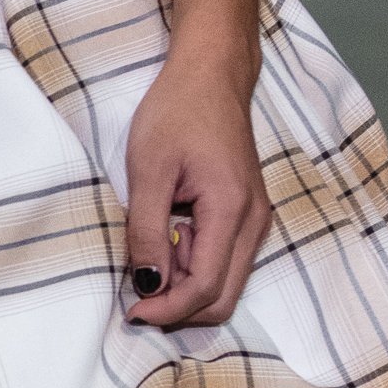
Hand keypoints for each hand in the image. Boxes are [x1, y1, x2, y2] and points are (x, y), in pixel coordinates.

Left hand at [121, 46, 269, 328]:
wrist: (211, 76)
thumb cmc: (178, 112)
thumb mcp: (148, 169)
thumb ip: (147, 232)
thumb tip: (148, 285)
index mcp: (231, 210)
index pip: (205, 288)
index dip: (167, 309)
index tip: (131, 311)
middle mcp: (254, 222)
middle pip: (222, 299)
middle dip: (179, 309)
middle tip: (136, 298)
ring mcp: (256, 221)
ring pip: (226, 285)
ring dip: (186, 289)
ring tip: (149, 258)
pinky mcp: (248, 216)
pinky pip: (226, 262)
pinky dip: (195, 270)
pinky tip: (168, 244)